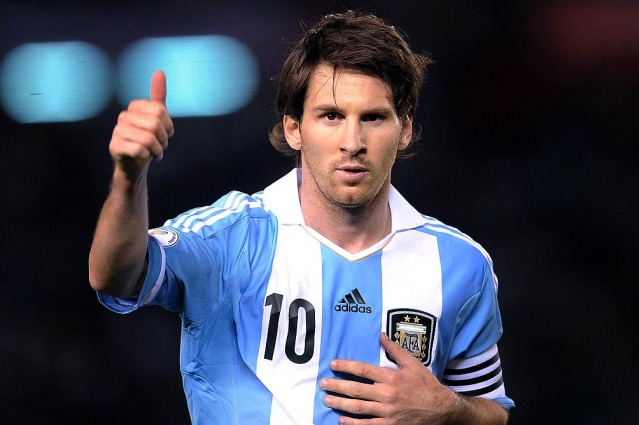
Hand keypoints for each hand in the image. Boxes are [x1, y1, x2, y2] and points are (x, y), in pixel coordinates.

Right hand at [109, 70, 174, 181]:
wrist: (135, 164)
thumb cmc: (148, 140)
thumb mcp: (157, 118)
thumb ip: (158, 96)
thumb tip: (160, 72)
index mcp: (134, 107)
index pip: (159, 110)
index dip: (168, 126)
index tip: (165, 133)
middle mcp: (123, 116)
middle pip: (154, 124)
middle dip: (163, 139)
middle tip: (160, 145)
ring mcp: (116, 131)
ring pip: (148, 139)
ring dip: (157, 150)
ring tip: (154, 152)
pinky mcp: (114, 146)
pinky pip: (140, 151)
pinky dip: (148, 157)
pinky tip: (145, 158)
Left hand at [320, 333, 459, 424]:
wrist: (442, 409)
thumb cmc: (426, 385)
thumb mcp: (412, 363)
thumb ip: (395, 350)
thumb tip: (381, 335)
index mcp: (390, 378)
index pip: (362, 370)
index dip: (345, 366)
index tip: (333, 364)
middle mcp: (386, 395)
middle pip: (355, 390)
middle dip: (337, 386)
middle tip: (323, 383)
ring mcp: (386, 412)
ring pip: (357, 408)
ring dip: (340, 404)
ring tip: (327, 400)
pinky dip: (352, 424)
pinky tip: (341, 421)